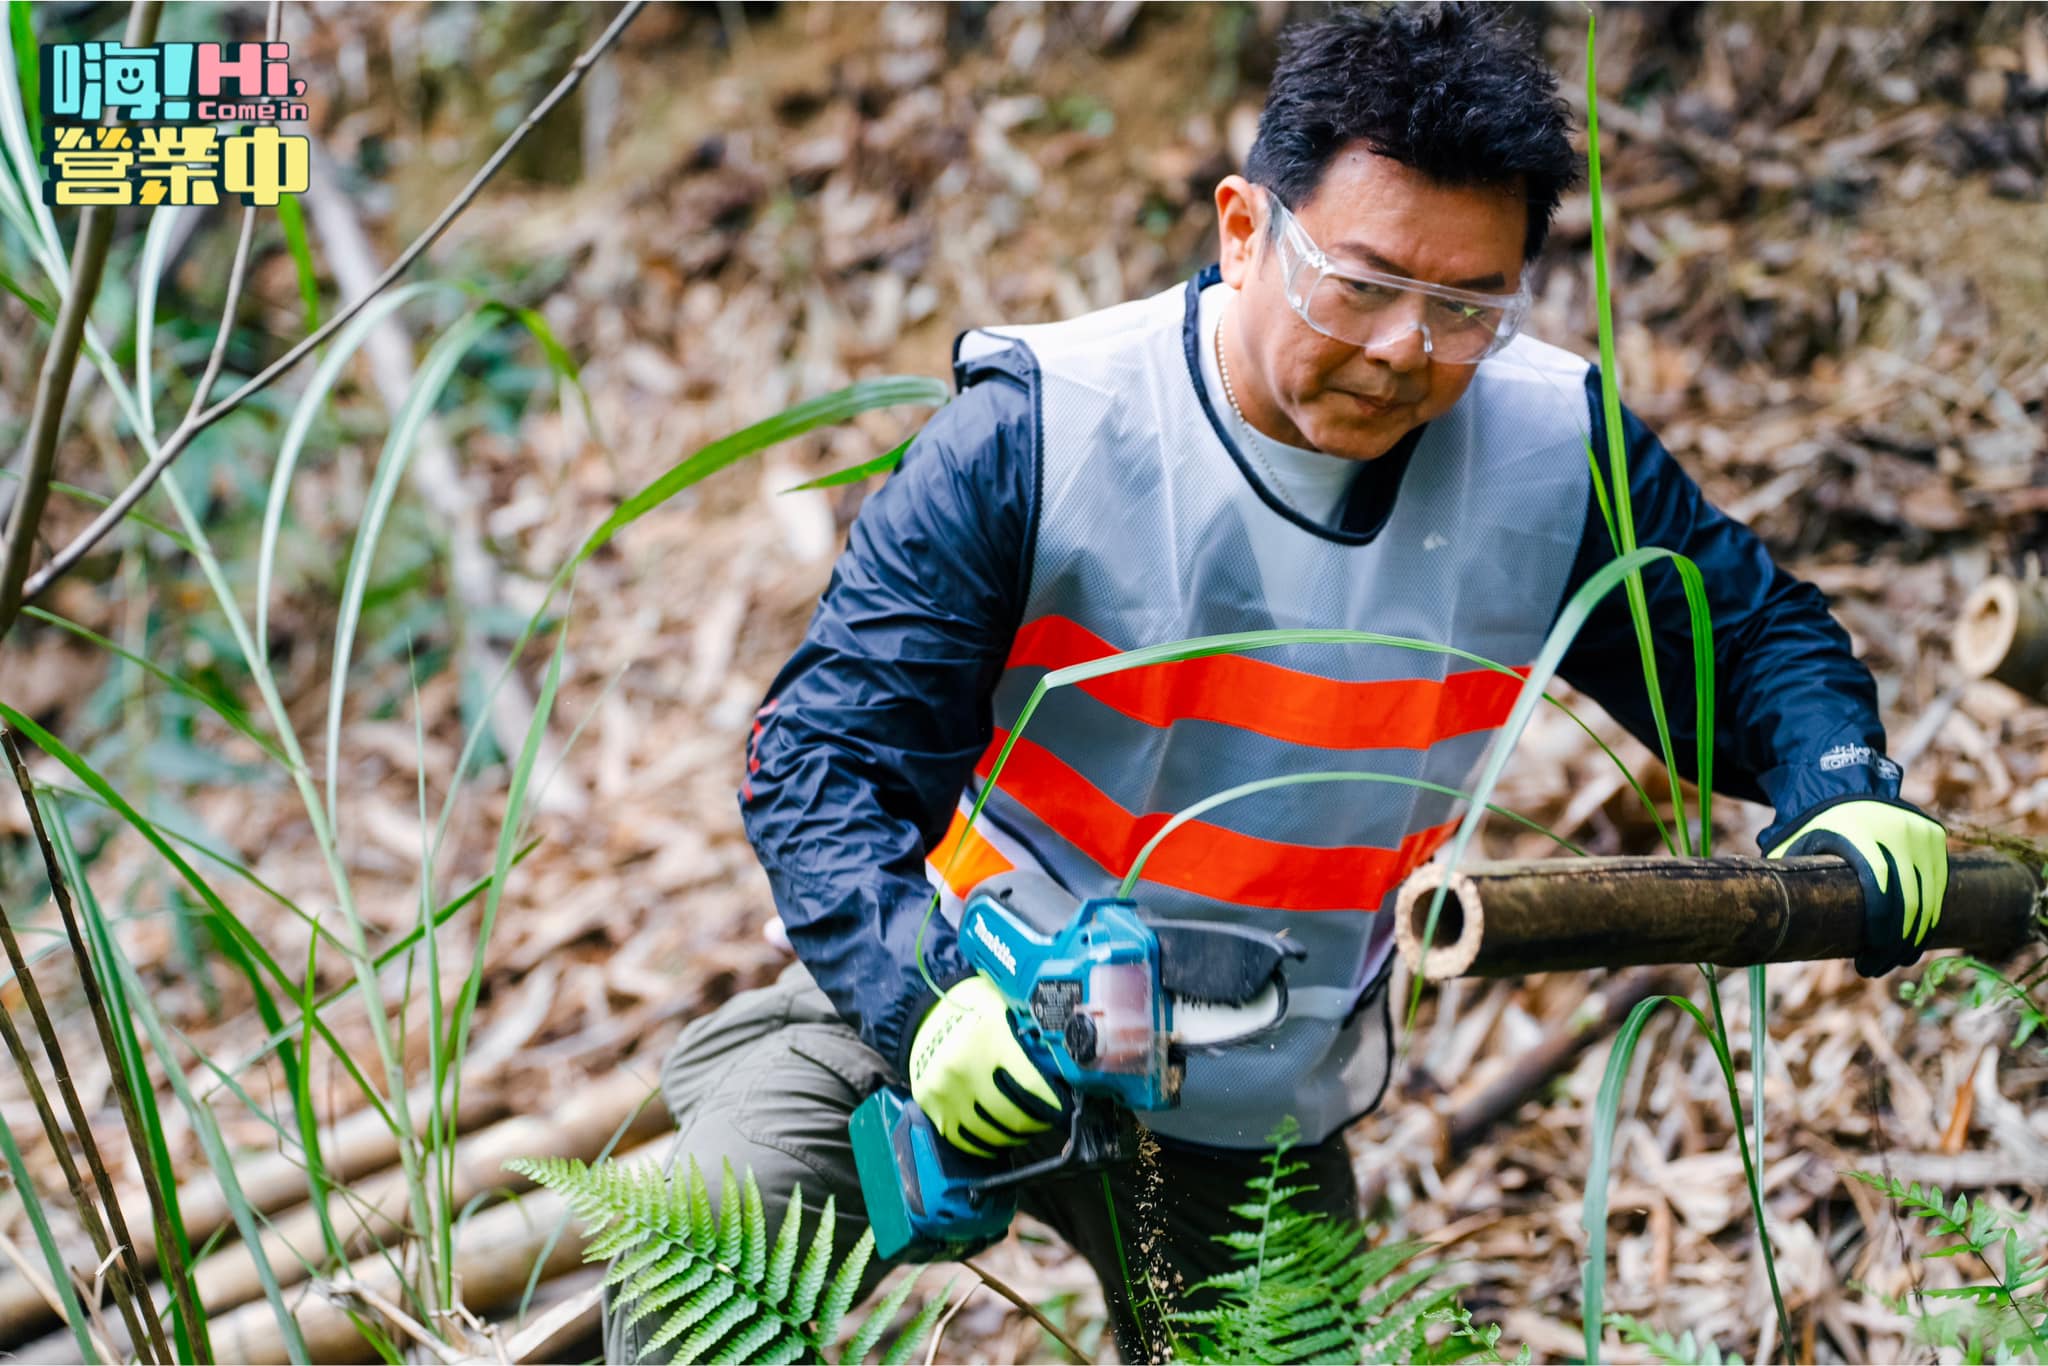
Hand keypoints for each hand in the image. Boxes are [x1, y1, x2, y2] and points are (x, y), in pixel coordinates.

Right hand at [908, 975, 1063, 1156]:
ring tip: (1025, 1127)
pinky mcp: (931, 1105)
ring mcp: (945, 1090)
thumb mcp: (1006, 1011)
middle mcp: (965, 1067)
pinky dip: (987, 1144)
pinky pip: (965, 1140)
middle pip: (1014, 1116)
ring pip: (992, 1134)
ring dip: (1014, 1136)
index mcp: (990, 1038)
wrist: (923, 1012)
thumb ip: (1031, 1039)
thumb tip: (1062, 1068)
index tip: (1064, 1108)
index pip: (1032, 1086)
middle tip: (1046, 1118)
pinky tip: (999, 1135)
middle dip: (1037, 1122)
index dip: (1054, 1103)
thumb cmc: (974, 1010)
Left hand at [1769, 798, 1948, 976]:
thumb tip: (1769, 928)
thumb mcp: (1794, 846)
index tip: (1868, 959)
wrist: (1845, 786)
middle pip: (1907, 899)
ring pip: (1929, 897)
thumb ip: (1788, 880)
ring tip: (1894, 961)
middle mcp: (1895, 831)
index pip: (1879, 888)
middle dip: (1895, 942)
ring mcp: (1919, 832)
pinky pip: (1938, 884)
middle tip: (1875, 969)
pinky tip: (1914, 940)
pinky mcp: (1933, 836)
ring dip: (1915, 935)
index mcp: (1857, 833)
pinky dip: (1929, 915)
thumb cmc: (1814, 828)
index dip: (1880, 928)